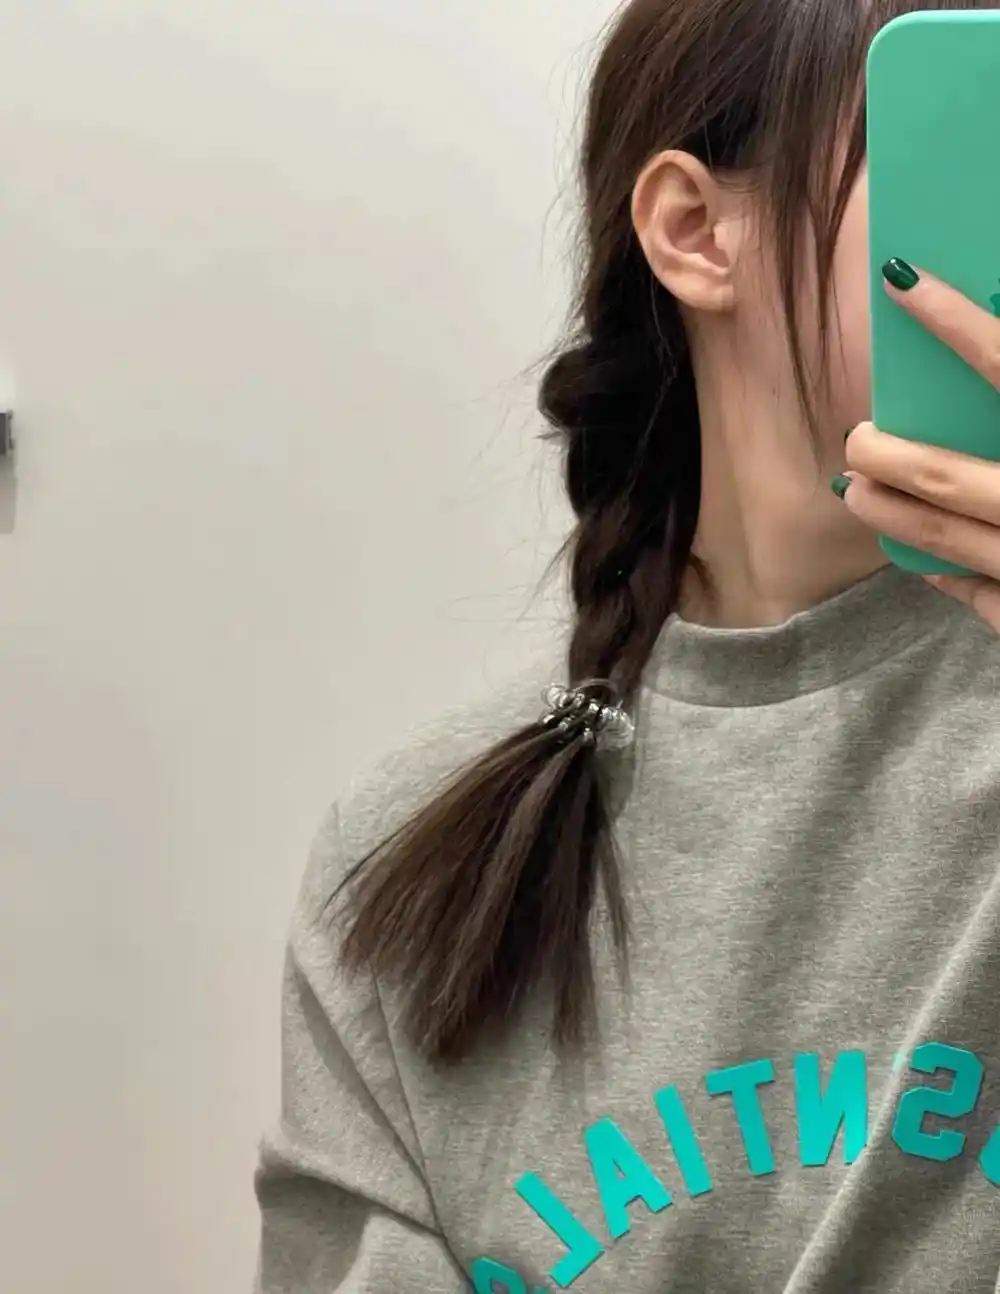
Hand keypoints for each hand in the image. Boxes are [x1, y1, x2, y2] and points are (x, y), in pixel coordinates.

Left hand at [839, 261, 999, 631]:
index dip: (951, 318)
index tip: (900, 279)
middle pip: (945, 474)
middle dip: (885, 452)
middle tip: (858, 436)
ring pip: (945, 538)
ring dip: (889, 511)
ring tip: (856, 489)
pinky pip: (981, 595)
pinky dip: (942, 571)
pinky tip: (918, 555)